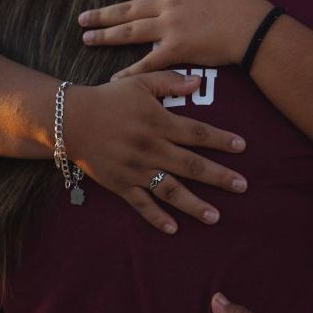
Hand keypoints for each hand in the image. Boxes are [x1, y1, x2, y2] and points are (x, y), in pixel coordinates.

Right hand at [66, 72, 247, 234]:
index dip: (221, 140)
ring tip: (215, 217)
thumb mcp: (139, 83)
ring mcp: (135, 169)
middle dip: (219, 176)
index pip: (197, 133)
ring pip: (170, 190)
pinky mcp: (120, 184)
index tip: (242, 146)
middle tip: (242, 186)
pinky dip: (157, 218)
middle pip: (191, 165)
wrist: (70, 119)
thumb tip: (198, 82)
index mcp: (158, 123)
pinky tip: (174, 229)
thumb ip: (170, 82)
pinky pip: (141, 204)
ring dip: (194, 204)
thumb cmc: (108, 98)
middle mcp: (151, 148)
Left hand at [79, 0, 272, 78]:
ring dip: (106, 36)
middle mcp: (168, 5)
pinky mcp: (177, 50)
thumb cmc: (244, 0)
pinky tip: (114, 78)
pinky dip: (130, 71)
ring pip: (130, 31)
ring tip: (87, 39)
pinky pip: (148, 62)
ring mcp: (170, 28)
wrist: (253, 27)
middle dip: (103, 13)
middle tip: (82, 19)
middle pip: (128, 9)